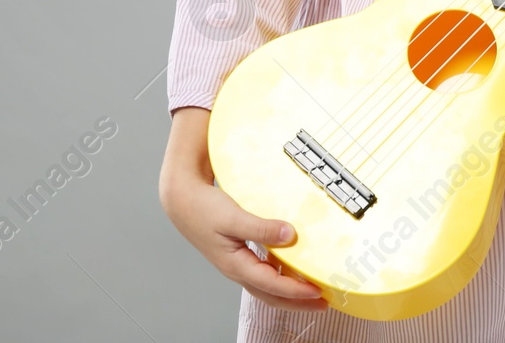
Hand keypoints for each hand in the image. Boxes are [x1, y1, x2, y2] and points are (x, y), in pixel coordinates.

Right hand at [160, 168, 330, 312]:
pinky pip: (263, 272)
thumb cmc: (203, 209)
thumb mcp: (233, 217)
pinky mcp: (238, 254)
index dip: (297, 291)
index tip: (318, 292)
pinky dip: (280, 275)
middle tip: (323, 304)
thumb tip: (291, 235)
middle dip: (298, 303)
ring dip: (290, 291)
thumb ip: (262, 228)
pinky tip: (292, 269)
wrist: (182, 200)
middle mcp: (237, 269)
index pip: (272, 285)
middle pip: (271, 295)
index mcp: (235, 265)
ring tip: (312, 290)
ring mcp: (237, 263)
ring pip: (267, 286)